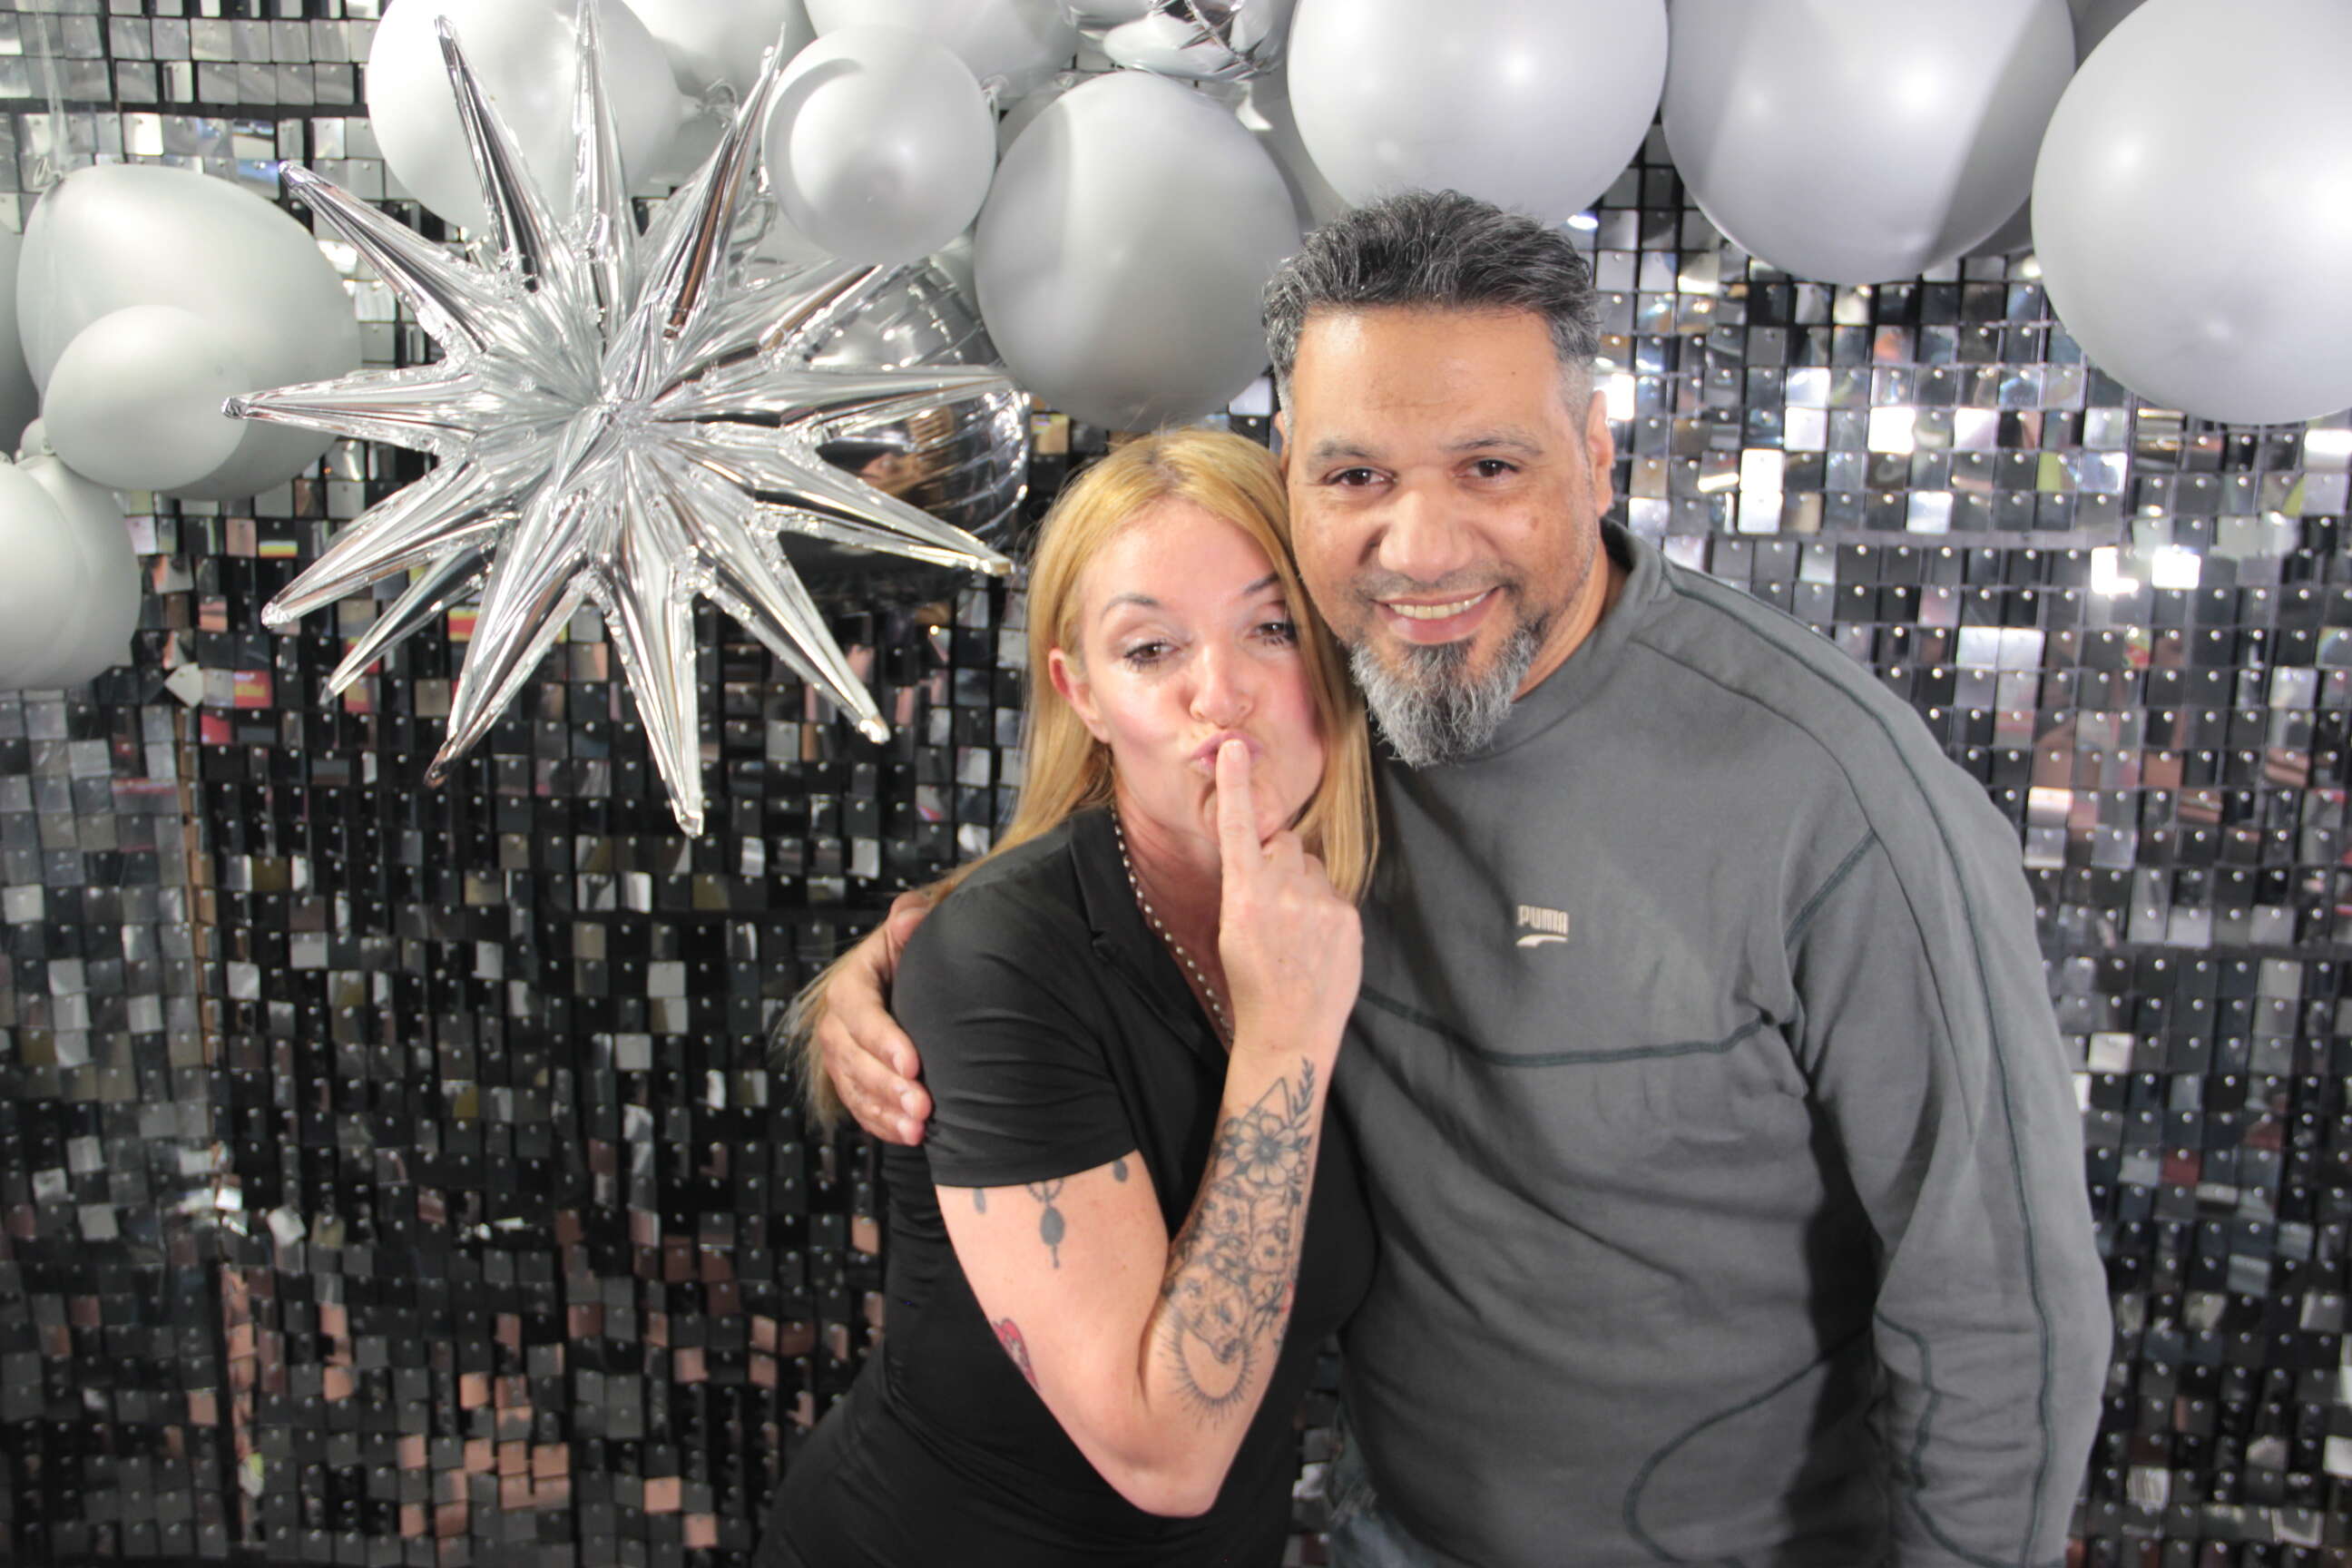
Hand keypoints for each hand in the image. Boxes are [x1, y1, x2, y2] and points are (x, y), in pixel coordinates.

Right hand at [817, 892, 933, 1143]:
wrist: (919, 979)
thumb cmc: (919, 952)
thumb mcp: (917, 928)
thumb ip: (914, 919)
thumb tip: (908, 919)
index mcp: (852, 981)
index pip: (857, 1010)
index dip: (881, 1039)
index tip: (913, 1062)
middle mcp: (839, 1021)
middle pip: (852, 1057)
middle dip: (886, 1085)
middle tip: (922, 1106)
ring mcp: (844, 1055)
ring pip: (854, 1088)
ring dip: (885, 1112)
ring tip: (919, 1129)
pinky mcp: (854, 1080)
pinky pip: (860, 1108)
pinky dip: (882, 1125)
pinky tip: (910, 1136)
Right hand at [1213, 740, 1361, 1054]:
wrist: (1289, 1031)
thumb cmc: (1253, 983)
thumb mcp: (1233, 931)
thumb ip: (1252, 887)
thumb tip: (1272, 858)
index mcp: (1244, 895)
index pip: (1240, 828)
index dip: (1236, 785)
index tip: (1234, 748)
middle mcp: (1283, 891)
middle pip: (1284, 846)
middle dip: (1278, 862)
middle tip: (1272, 905)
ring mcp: (1320, 904)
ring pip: (1311, 868)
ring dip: (1303, 886)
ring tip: (1295, 931)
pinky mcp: (1347, 917)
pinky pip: (1333, 894)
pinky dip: (1324, 911)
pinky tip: (1315, 944)